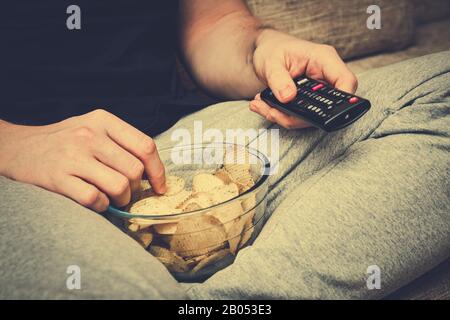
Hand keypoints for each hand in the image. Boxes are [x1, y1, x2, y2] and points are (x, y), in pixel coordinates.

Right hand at [0, 109, 165, 211]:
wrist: (17, 147)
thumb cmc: (64, 141)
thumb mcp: (92, 127)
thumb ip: (121, 142)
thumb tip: (152, 170)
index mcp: (103, 120)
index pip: (145, 146)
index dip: (158, 171)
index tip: (160, 187)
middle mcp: (89, 135)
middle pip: (135, 170)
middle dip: (137, 189)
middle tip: (128, 193)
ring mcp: (73, 156)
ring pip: (120, 186)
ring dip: (122, 200)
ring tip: (113, 198)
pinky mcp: (58, 178)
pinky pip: (95, 199)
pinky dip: (102, 206)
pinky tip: (96, 201)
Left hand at [250, 29, 357, 128]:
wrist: (265, 50)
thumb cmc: (273, 49)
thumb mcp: (271, 62)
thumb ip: (279, 79)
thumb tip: (288, 97)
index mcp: (324, 59)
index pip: (345, 81)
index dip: (344, 100)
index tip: (325, 114)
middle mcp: (324, 76)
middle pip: (328, 105)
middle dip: (300, 116)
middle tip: (273, 112)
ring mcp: (318, 90)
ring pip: (312, 115)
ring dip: (286, 118)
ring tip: (263, 107)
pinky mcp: (308, 100)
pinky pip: (301, 115)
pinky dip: (283, 115)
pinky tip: (266, 107)